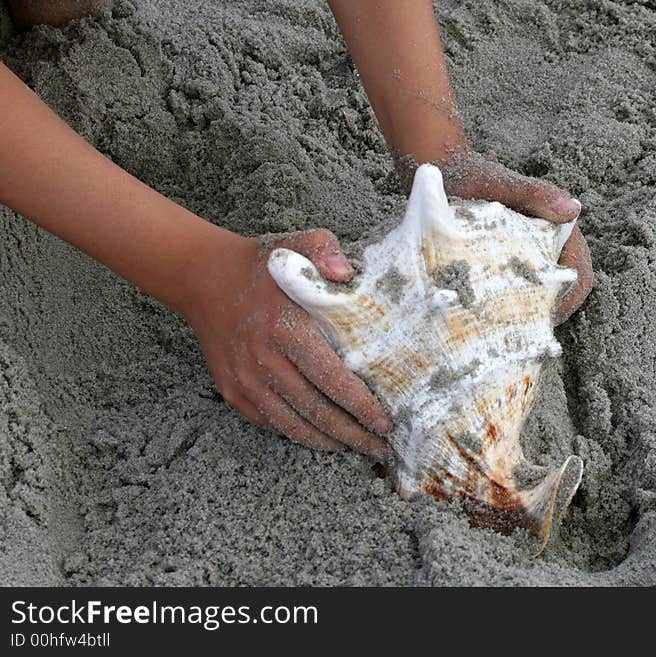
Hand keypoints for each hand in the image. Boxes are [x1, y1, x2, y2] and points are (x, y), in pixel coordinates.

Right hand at [180, 230, 391, 458]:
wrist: (205, 279)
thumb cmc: (264, 267)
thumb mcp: (297, 243)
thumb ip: (325, 250)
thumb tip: (347, 274)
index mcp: (286, 330)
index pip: (331, 378)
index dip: (361, 405)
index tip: (385, 422)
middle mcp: (264, 361)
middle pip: (316, 410)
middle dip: (353, 434)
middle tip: (380, 447)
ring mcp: (246, 380)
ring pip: (293, 424)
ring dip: (328, 441)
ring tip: (356, 447)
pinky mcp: (233, 392)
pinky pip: (271, 422)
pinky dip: (298, 434)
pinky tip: (322, 437)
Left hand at [399, 151, 594, 323]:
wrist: (440, 171)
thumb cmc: (472, 176)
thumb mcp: (502, 185)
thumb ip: (536, 194)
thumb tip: (574, 209)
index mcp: (556, 226)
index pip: (578, 269)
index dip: (569, 298)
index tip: (548, 319)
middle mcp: (547, 240)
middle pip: (566, 285)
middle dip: (554, 310)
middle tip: (529, 333)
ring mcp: (528, 250)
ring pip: (544, 289)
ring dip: (535, 309)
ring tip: (513, 330)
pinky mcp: (508, 257)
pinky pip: (521, 286)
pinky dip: (516, 303)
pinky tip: (497, 316)